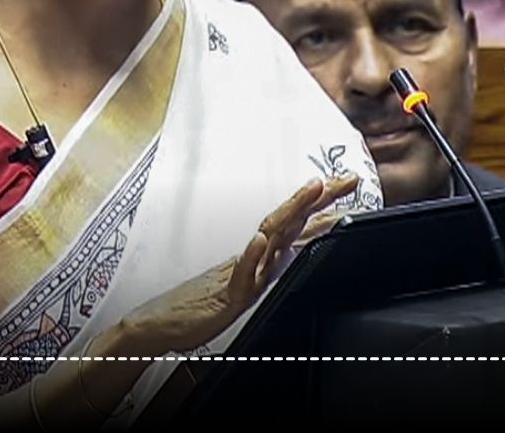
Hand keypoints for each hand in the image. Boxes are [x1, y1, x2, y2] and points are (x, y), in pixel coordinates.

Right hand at [114, 174, 358, 355]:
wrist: (157, 326)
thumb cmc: (196, 307)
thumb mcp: (244, 288)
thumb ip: (265, 270)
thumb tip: (289, 256)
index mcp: (258, 258)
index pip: (295, 225)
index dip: (322, 205)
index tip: (346, 186)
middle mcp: (251, 259)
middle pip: (288, 220)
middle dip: (320, 198)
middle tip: (348, 178)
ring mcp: (239, 275)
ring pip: (268, 237)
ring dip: (292, 211)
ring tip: (312, 189)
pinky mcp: (224, 297)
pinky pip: (239, 276)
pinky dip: (250, 256)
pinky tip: (259, 241)